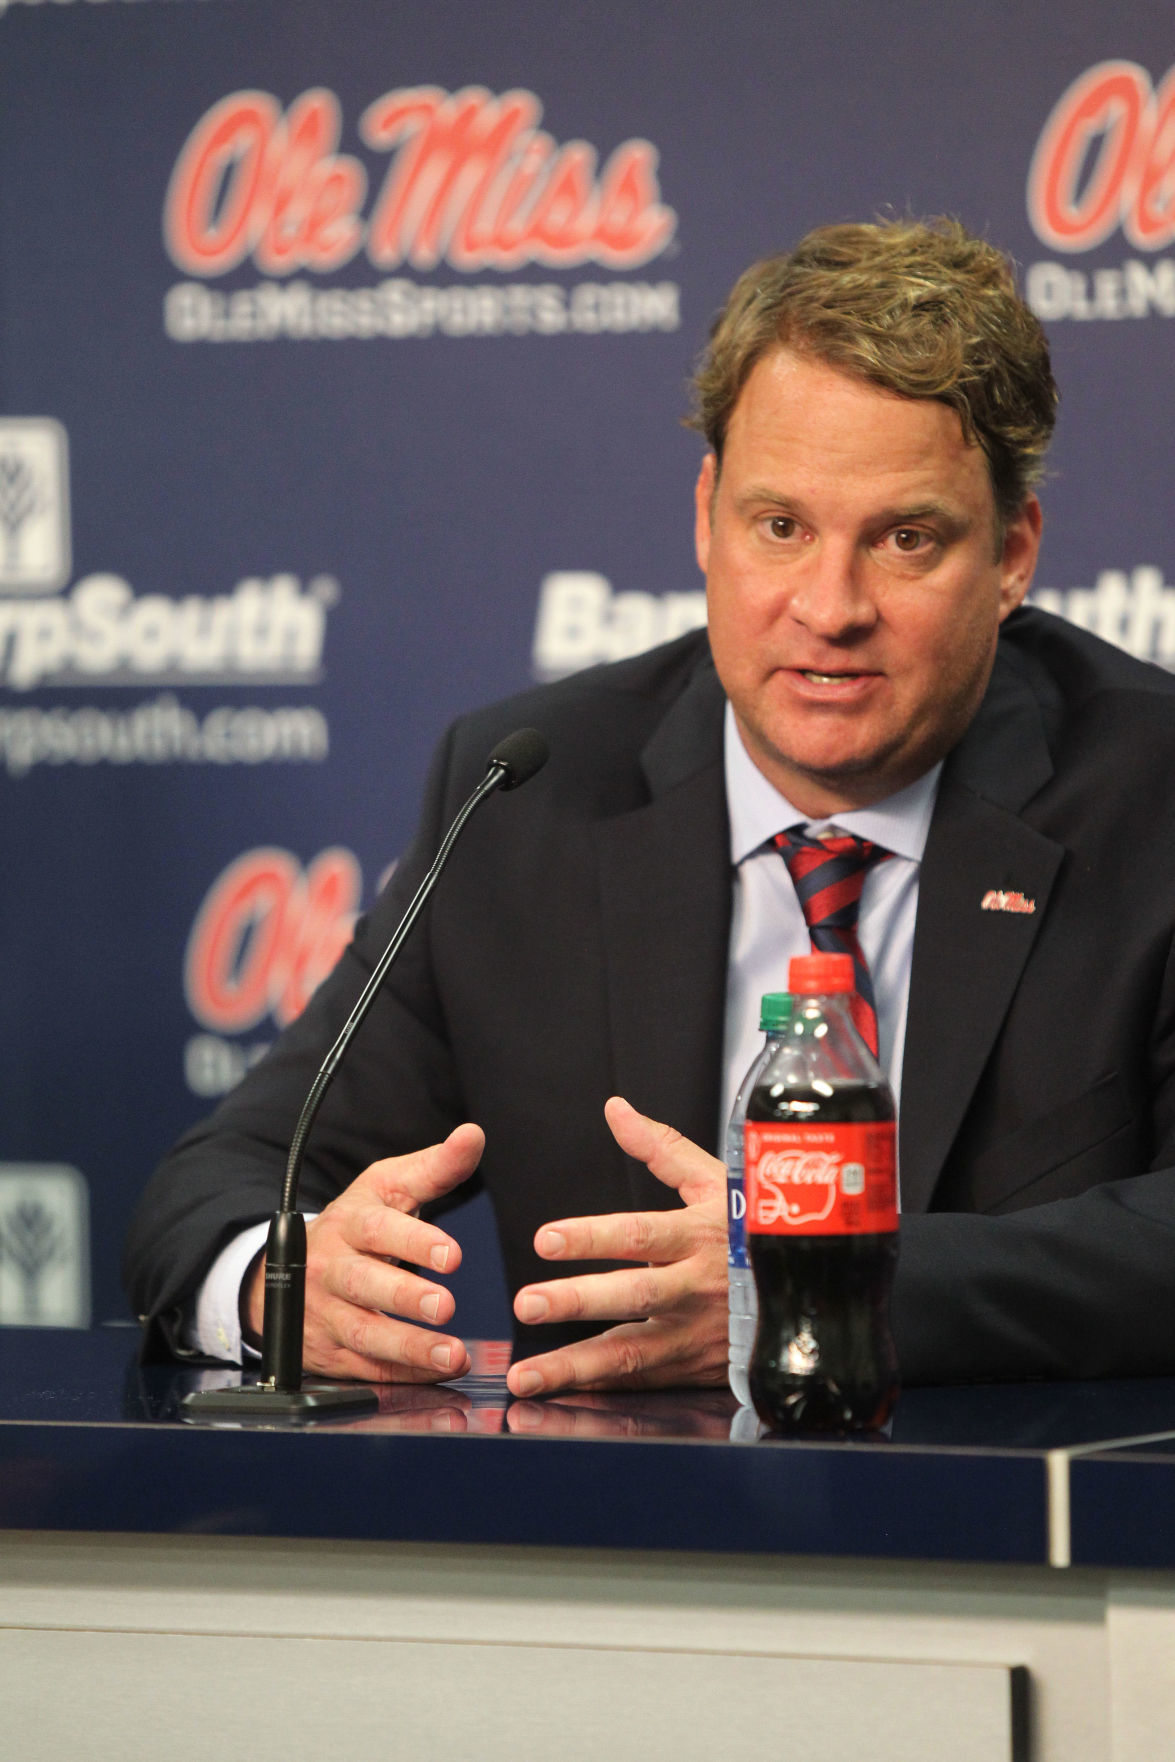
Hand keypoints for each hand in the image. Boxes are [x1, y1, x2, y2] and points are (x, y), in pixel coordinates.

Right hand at [243, 1124, 483, 1382]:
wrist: (292, 1269)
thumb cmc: (358, 1224)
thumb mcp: (388, 1188)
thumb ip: (435, 1167)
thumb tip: (473, 1135)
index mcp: (351, 1222)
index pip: (378, 1229)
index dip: (414, 1241)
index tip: (453, 1254)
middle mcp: (333, 1268)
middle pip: (364, 1284)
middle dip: (405, 1297)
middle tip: (447, 1306)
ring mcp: (327, 1313)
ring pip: (362, 1333)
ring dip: (408, 1347)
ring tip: (453, 1355)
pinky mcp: (331, 1351)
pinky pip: (365, 1368)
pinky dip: (403, 1375)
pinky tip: (440, 1374)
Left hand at [505, 1096, 727, 1396]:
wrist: (818, 1295)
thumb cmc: (755, 1230)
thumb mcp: (717, 1182)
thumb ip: (660, 1148)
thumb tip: (615, 1109)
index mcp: (700, 1235)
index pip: (640, 1234)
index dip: (593, 1237)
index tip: (545, 1239)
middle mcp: (698, 1287)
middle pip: (634, 1295)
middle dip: (578, 1302)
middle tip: (525, 1304)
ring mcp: (698, 1334)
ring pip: (634, 1354)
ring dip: (576, 1367)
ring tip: (526, 1376)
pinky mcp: (697, 1370)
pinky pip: (644, 1384)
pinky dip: (602, 1393)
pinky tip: (561, 1397)